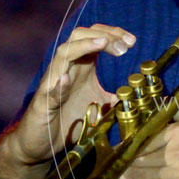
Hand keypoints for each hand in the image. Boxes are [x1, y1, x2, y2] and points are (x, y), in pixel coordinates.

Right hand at [8, 24, 135, 164]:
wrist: (42, 144)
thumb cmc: (68, 120)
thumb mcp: (99, 107)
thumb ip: (115, 98)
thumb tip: (137, 95)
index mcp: (82, 66)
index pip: (95, 37)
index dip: (113, 34)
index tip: (132, 41)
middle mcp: (67, 68)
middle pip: (80, 36)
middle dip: (103, 35)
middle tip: (125, 46)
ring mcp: (53, 83)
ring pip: (63, 53)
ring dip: (84, 46)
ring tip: (102, 43)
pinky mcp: (42, 103)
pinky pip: (49, 89)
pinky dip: (58, 83)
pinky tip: (66, 79)